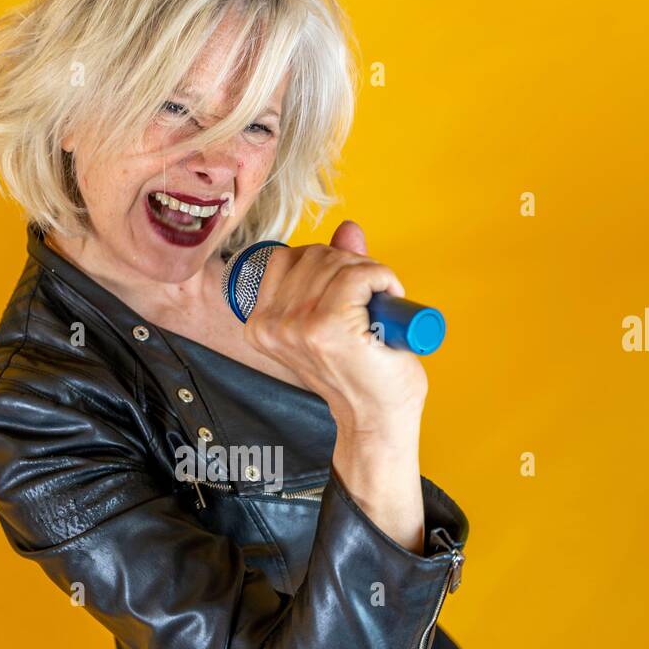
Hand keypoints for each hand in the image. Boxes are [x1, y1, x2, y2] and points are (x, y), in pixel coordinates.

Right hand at [244, 220, 427, 550]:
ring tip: (375, 309)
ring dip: (369, 275)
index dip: (324, 267)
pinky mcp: (328, 325)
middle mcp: (273, 324)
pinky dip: (383, 280)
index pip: (286, 258)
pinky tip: (386, 305)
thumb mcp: (338, 315)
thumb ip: (337, 271)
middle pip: (313, 254)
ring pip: (338, 261)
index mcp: (262, 324)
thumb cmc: (361, 377)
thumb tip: (348, 228)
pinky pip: (360, 273)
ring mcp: (298, 325)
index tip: (343, 295)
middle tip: (365, 304)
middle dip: (349, 267)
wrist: (377, 420)